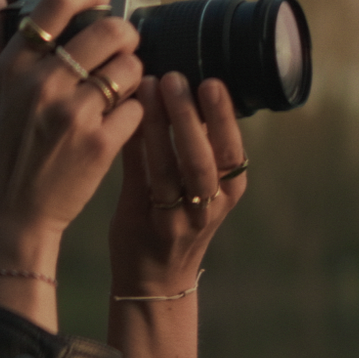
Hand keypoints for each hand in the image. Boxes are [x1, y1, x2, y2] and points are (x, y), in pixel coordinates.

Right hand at [0, 0, 146, 297]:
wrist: (10, 217)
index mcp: (14, 68)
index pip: (58, 5)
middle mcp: (44, 85)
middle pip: (108, 32)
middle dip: (125, 35)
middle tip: (124, 45)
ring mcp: (74, 115)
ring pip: (129, 69)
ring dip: (133, 73)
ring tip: (122, 85)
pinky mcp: (100, 145)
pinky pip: (137, 108)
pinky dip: (135, 111)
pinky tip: (120, 119)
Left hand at [109, 71, 245, 298]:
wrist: (155, 279)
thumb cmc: (179, 217)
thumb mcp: (205, 188)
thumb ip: (201, 145)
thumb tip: (189, 84)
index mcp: (229, 191)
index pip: (232, 151)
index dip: (222, 117)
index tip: (212, 82)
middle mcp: (207, 206)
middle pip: (204, 160)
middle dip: (190, 117)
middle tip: (176, 78)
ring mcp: (175, 218)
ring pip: (169, 169)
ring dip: (158, 126)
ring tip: (148, 89)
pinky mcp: (142, 221)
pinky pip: (138, 178)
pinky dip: (134, 145)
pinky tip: (126, 117)